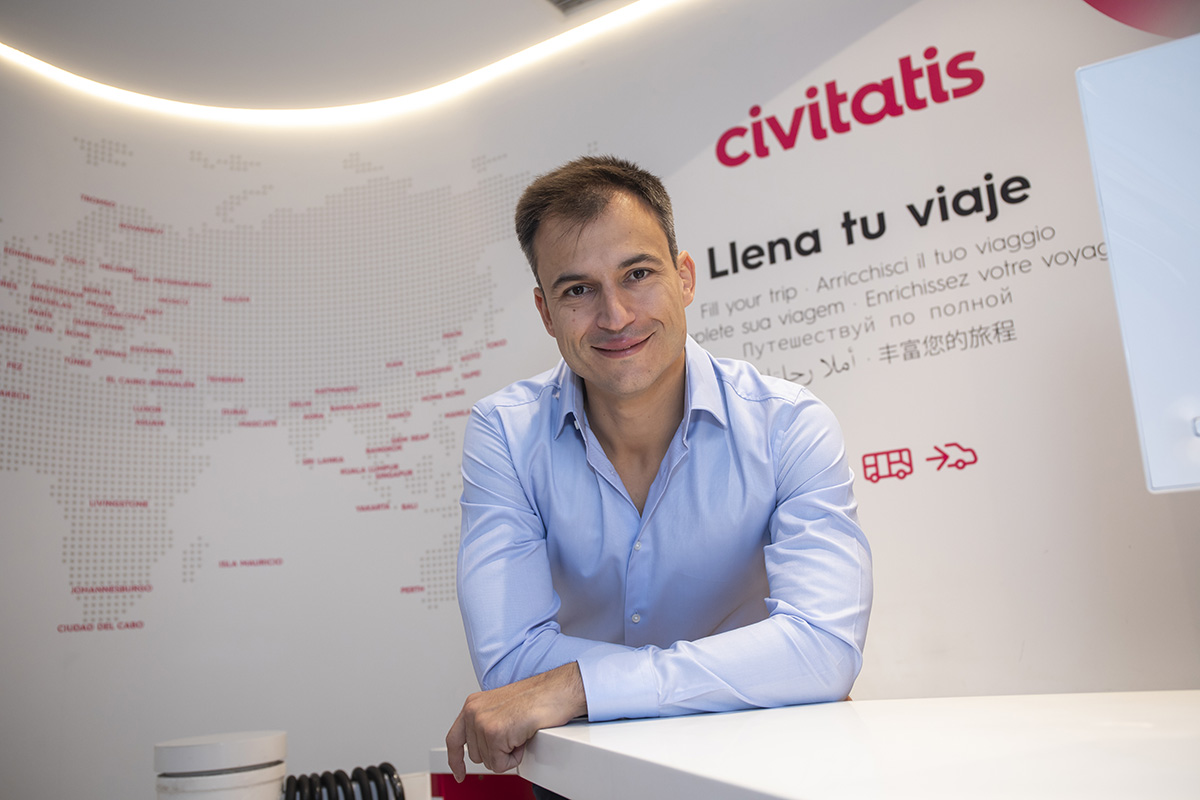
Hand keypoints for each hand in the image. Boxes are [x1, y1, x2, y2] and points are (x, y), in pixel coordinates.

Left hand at [446, 662, 586, 780]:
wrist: (555, 691)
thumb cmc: (537, 698)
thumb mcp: (501, 708)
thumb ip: (486, 724)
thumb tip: (484, 747)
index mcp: (473, 704)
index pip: (454, 738)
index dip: (455, 760)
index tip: (459, 773)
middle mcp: (473, 711)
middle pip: (475, 756)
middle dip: (497, 753)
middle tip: (514, 735)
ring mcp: (482, 722)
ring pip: (488, 762)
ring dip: (507, 754)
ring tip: (520, 733)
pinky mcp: (494, 734)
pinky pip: (500, 764)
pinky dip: (515, 757)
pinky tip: (522, 738)